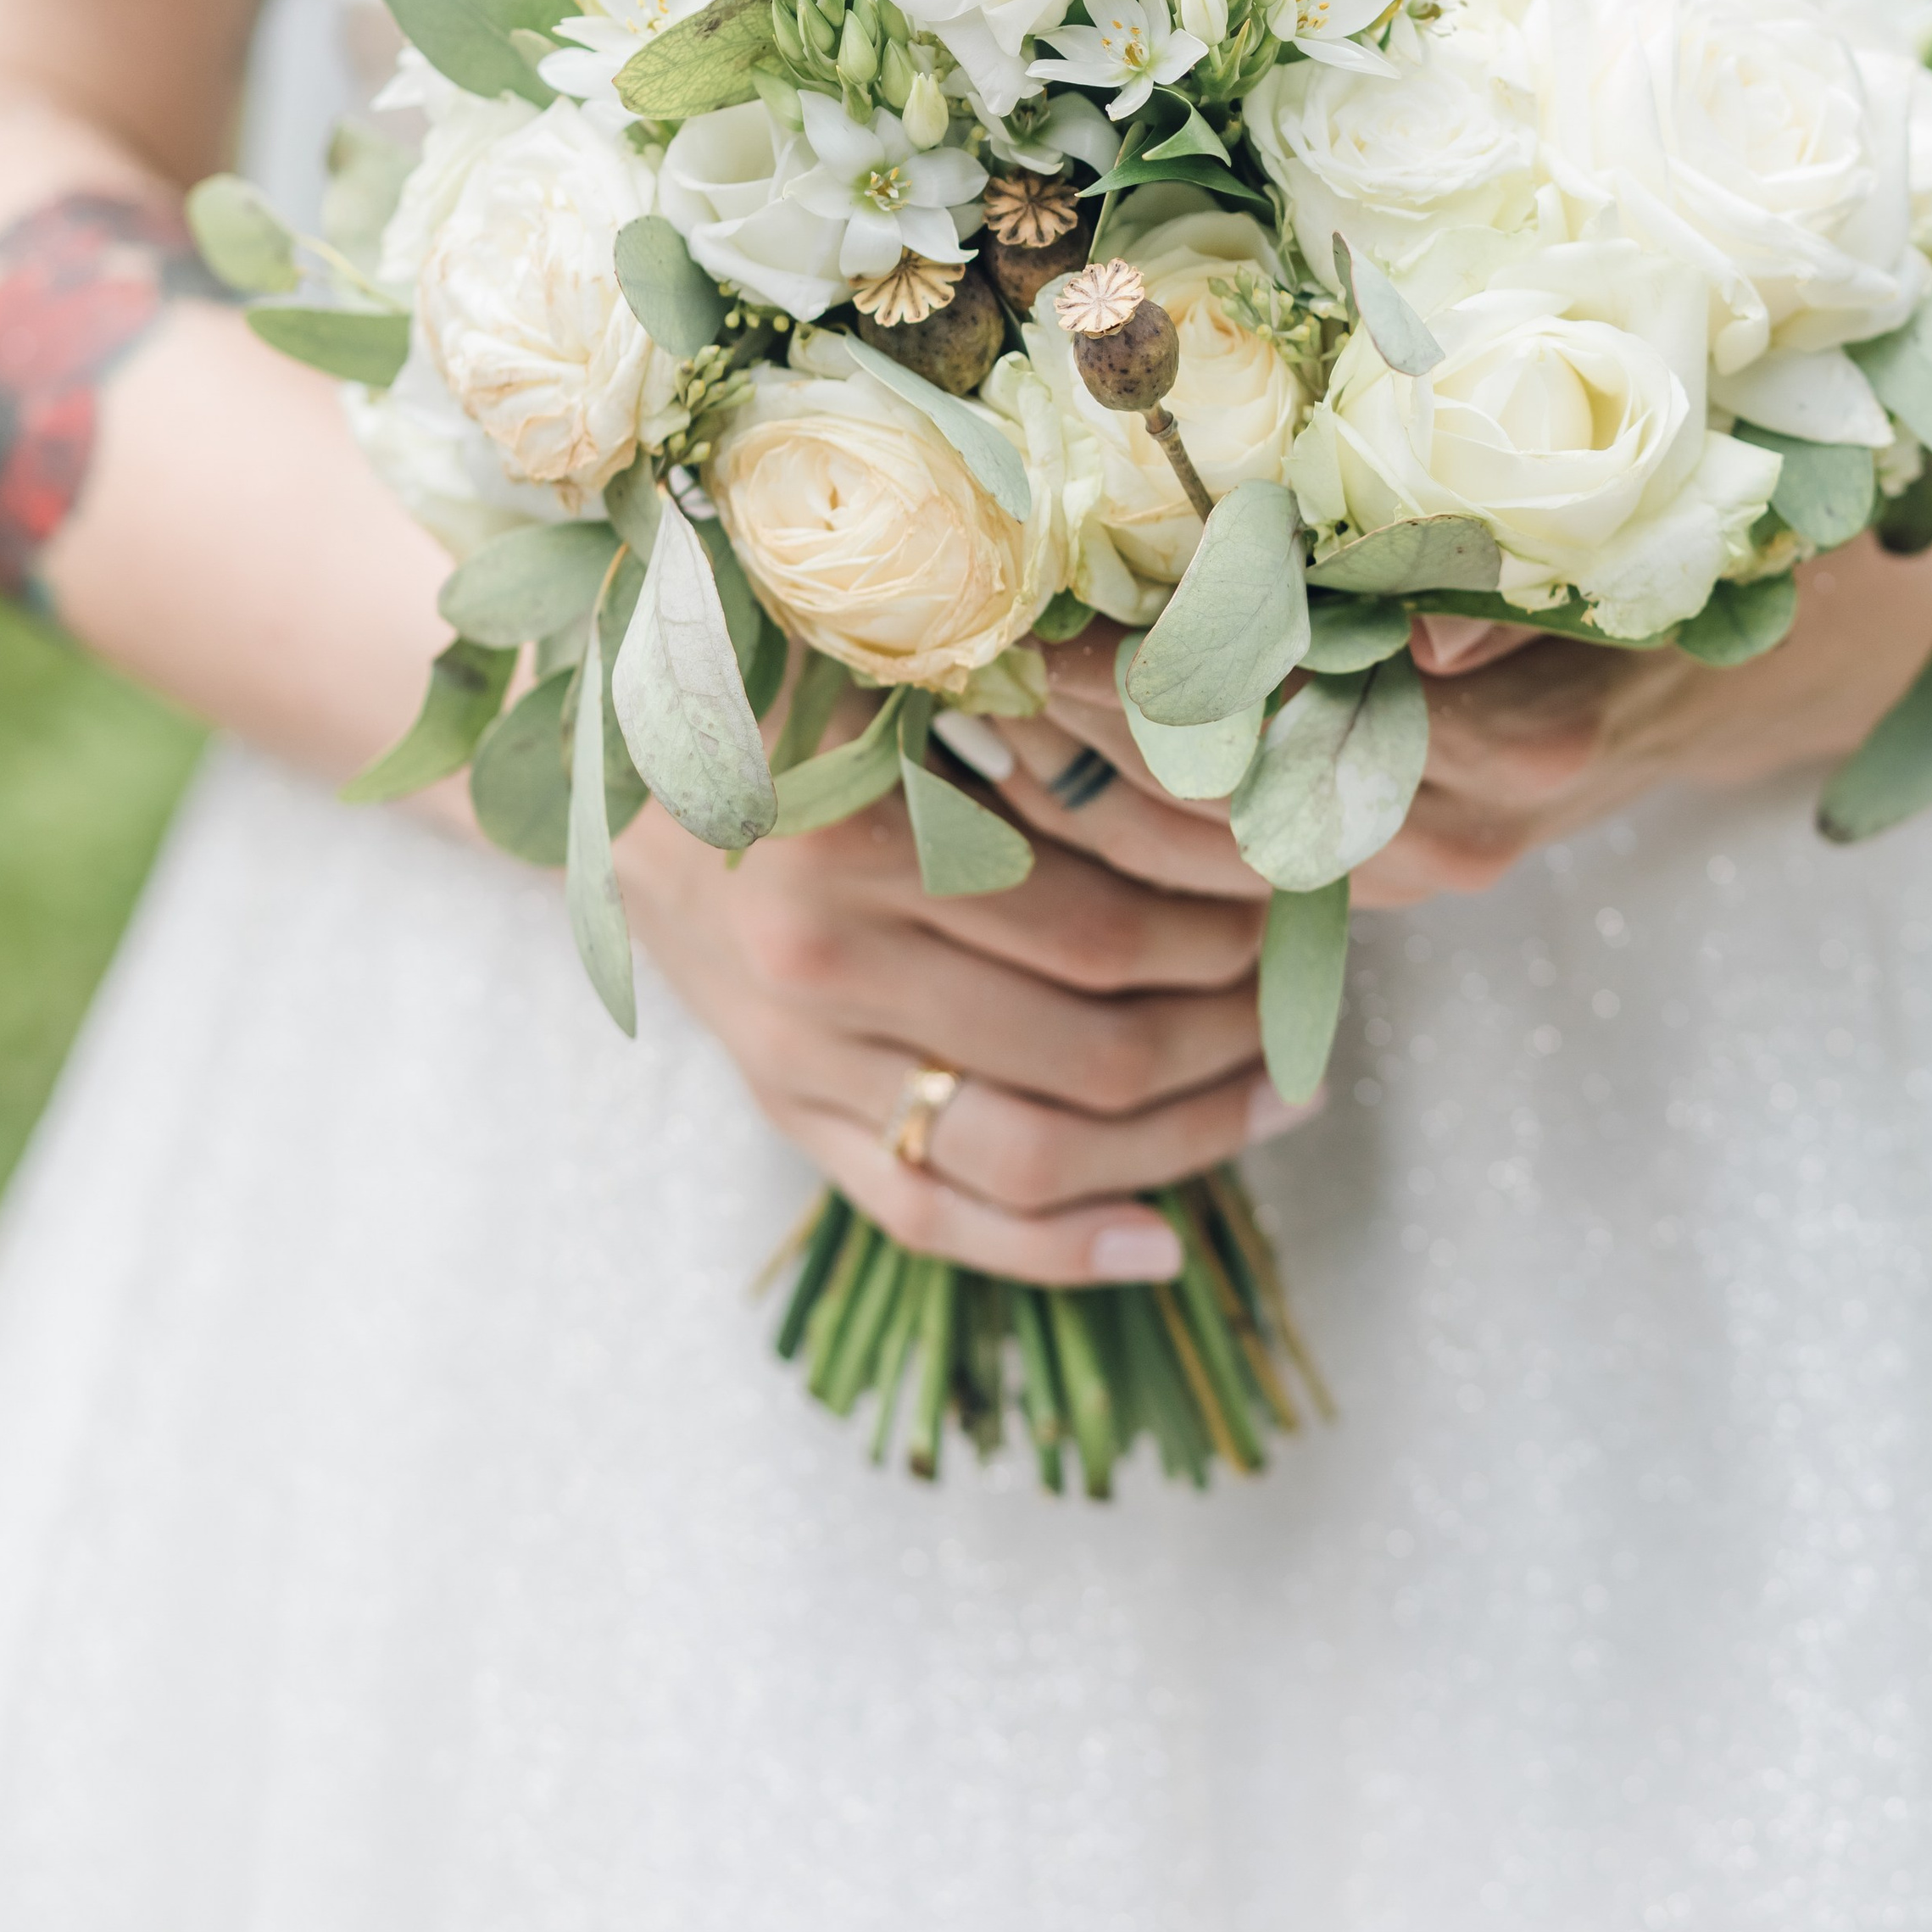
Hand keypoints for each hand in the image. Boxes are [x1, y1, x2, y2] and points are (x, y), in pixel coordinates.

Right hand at [616, 757, 1305, 1289]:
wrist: (628, 792)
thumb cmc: (789, 712)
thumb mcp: (894, 683)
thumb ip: (1029, 721)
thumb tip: (1225, 768)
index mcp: (860, 839)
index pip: (1102, 928)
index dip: (1224, 931)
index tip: (1295, 902)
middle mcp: (826, 964)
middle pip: (1088, 1047)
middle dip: (1228, 1030)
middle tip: (1303, 995)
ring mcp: (805, 1061)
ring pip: (1033, 1151)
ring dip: (1181, 1136)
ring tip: (1278, 1097)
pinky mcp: (795, 1120)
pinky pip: (935, 1218)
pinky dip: (1056, 1248)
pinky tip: (1159, 1244)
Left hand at [982, 536, 1931, 903]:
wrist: (1772, 666)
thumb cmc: (1685, 571)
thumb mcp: (1622, 555)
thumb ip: (1516, 601)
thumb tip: (1430, 640)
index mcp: (1508, 748)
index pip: (1284, 725)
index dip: (1152, 676)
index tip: (1041, 613)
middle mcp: (1453, 831)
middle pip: (1226, 805)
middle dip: (1092, 734)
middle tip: (974, 659)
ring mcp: (1420, 869)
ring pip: (1218, 857)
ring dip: (1097, 784)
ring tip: (986, 705)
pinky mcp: (1399, 875)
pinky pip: (1245, 871)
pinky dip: (1148, 820)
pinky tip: (1058, 760)